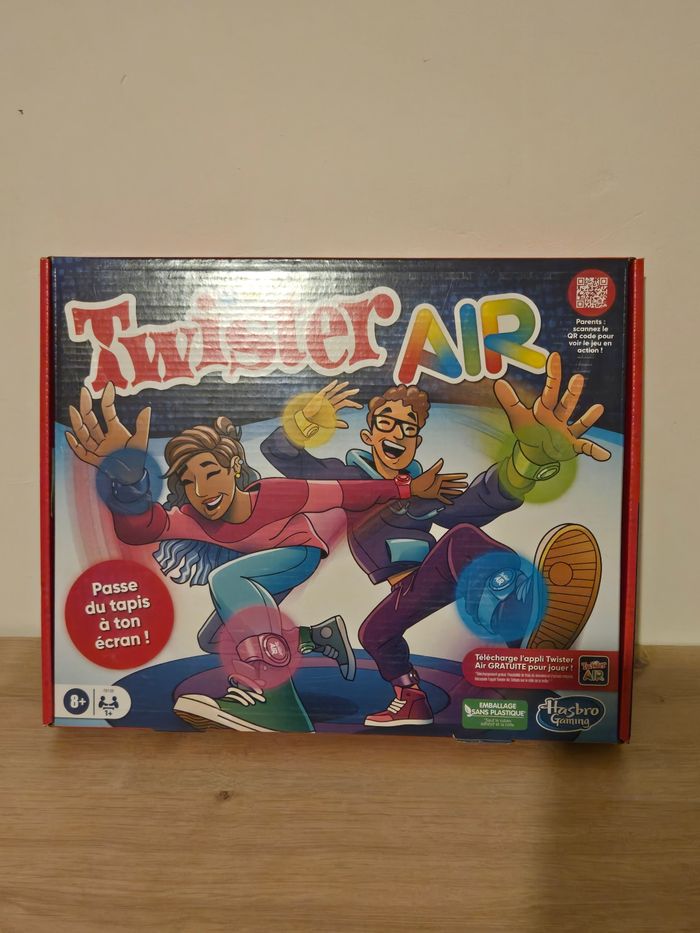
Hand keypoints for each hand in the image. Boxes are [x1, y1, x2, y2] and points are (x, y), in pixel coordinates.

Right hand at [65, 382, 150, 468]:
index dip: (107, 399)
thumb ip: (142, 426)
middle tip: (84, 392)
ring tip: (73, 409)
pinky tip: (69, 435)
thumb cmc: (137, 458)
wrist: (133, 477)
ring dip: (78, 423)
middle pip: (92, 420)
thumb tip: (147, 408)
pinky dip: (74, 444)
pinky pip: (82, 452)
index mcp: (116, 431)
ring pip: (85, 434)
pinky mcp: (95, 460)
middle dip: (87, 406)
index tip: (109, 386)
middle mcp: (105, 438)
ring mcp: (98, 449)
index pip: (108, 412)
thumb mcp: (141, 441)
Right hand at [301, 380, 362, 430]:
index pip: (345, 403)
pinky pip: (325, 391)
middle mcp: (330, 401)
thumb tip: (347, 426)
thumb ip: (338, 423)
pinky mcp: (318, 397)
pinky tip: (335, 382)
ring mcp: (325, 399)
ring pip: (334, 392)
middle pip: (341, 396)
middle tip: (358, 390)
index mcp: (334, 407)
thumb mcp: (329, 423)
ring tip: (347, 383)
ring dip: (341, 387)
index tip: (360, 406)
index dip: (353, 404)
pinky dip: (330, 386)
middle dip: (349, 393)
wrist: (307, 420)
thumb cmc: (317, 421)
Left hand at [410, 459, 467, 503]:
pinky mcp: (435, 495)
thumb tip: (442, 460)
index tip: (465, 475)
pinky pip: (442, 498)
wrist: (414, 488)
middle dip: (458, 484)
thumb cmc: (421, 480)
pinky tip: (452, 503)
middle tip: (466, 484)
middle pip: (451, 484)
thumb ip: (436, 467)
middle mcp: (440, 483)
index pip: (451, 477)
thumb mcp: (430, 473)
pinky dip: (447, 500)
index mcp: (440, 477)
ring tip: (461, 492)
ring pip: (448, 490)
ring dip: (454, 491)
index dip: (458, 476)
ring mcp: (438, 489)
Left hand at [494, 352, 610, 465]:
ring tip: (598, 408)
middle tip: (578, 378)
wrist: (535, 453)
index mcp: (546, 409)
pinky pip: (585, 448)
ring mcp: (566, 432)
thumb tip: (498, 382)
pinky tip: (604, 455)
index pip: (550, 390)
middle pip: (566, 404)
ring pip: (579, 423)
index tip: (555, 356)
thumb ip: (510, 400)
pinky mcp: (571, 446)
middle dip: (572, 392)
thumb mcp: (517, 417)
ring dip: (588, 417)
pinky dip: (594, 451)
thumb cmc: (529, 431)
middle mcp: (558, 418)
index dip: (552, 374)